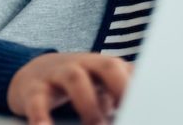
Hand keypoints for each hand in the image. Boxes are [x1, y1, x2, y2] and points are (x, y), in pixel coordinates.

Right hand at [7, 52, 133, 124]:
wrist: (32, 72)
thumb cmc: (77, 84)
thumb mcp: (101, 85)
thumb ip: (122, 95)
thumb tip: (145, 114)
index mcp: (104, 66)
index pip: (129, 70)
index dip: (142, 88)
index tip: (150, 108)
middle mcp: (84, 65)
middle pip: (108, 65)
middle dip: (121, 87)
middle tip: (130, 113)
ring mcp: (58, 74)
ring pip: (75, 79)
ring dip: (89, 106)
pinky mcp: (34, 89)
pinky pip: (38, 101)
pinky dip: (42, 117)